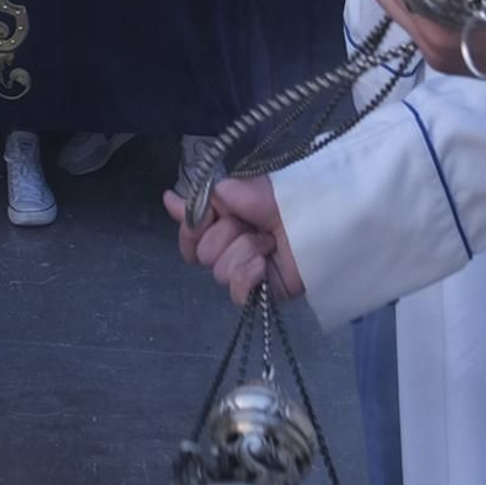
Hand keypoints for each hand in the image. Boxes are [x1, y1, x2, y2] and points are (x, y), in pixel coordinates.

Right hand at [164, 175, 304, 304]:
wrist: (318, 223)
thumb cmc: (284, 201)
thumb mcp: (241, 190)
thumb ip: (205, 199)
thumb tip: (167, 199)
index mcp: (224, 218)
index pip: (189, 232)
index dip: (191, 229)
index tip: (202, 220)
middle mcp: (230, 244)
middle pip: (203, 252)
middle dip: (226, 236)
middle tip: (252, 225)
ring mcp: (244, 269)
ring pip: (219, 272)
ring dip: (245, 252)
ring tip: (268, 243)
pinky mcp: (259, 291)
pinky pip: (236, 293)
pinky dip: (247, 277)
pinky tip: (263, 266)